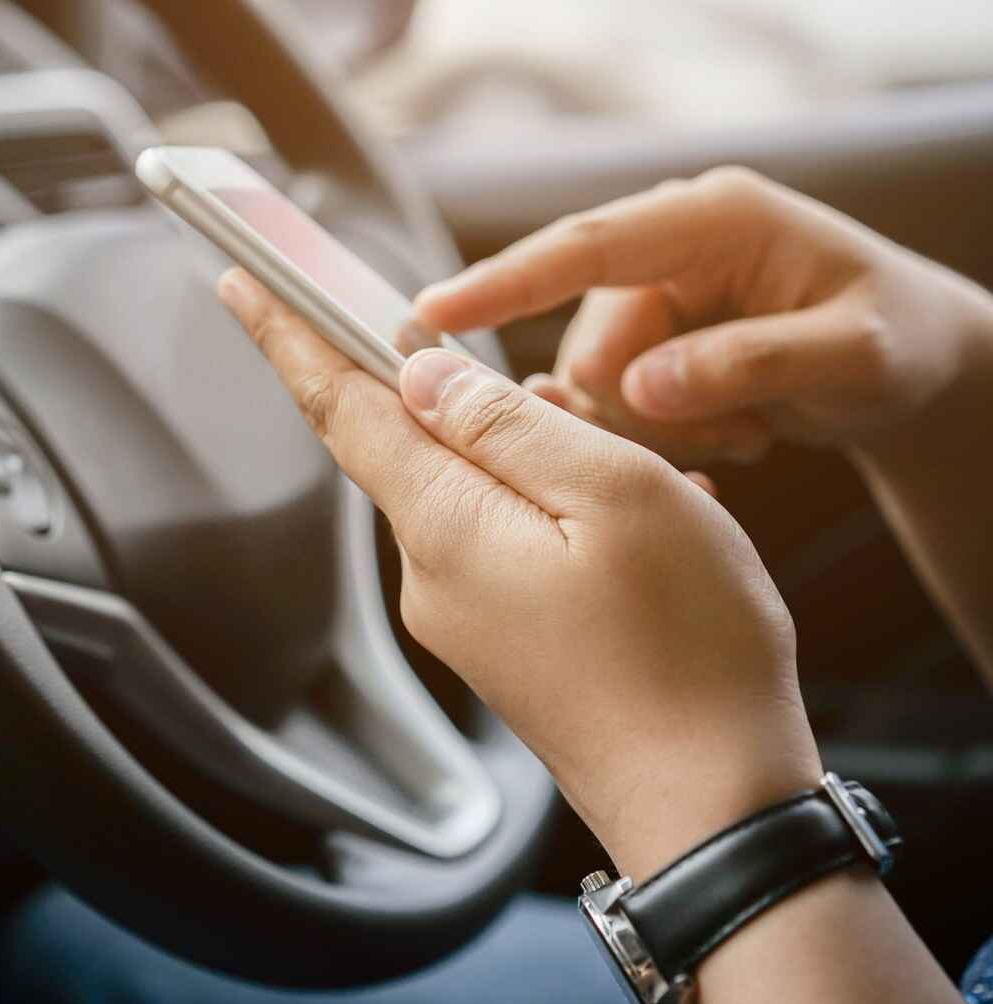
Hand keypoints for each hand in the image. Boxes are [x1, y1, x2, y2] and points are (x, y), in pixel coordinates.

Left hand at [218, 268, 820, 879]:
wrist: (712, 808)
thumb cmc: (685, 649)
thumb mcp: (615, 494)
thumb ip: (507, 426)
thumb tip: (422, 373)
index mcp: (444, 523)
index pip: (341, 406)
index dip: (291, 334)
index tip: (244, 279)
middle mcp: (431, 572)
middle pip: (417, 445)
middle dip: (476, 401)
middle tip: (563, 399)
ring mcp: (464, 615)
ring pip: (480, 492)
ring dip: (546, 461)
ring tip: (647, 483)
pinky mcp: (502, 644)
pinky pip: (513, 544)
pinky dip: (569, 514)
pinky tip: (645, 529)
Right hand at [414, 166, 992, 466]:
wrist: (917, 362)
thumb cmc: (901, 341)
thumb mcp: (852, 355)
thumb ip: (746, 365)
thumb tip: (637, 389)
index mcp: (711, 219)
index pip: (586, 248)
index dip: (505, 283)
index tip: (431, 315)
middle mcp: (667, 250)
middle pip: (587, 345)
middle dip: (640, 411)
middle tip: (733, 436)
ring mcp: (654, 298)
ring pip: (594, 390)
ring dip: (660, 431)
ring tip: (747, 430)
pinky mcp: (648, 341)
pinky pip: (612, 408)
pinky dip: (664, 438)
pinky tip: (732, 432)